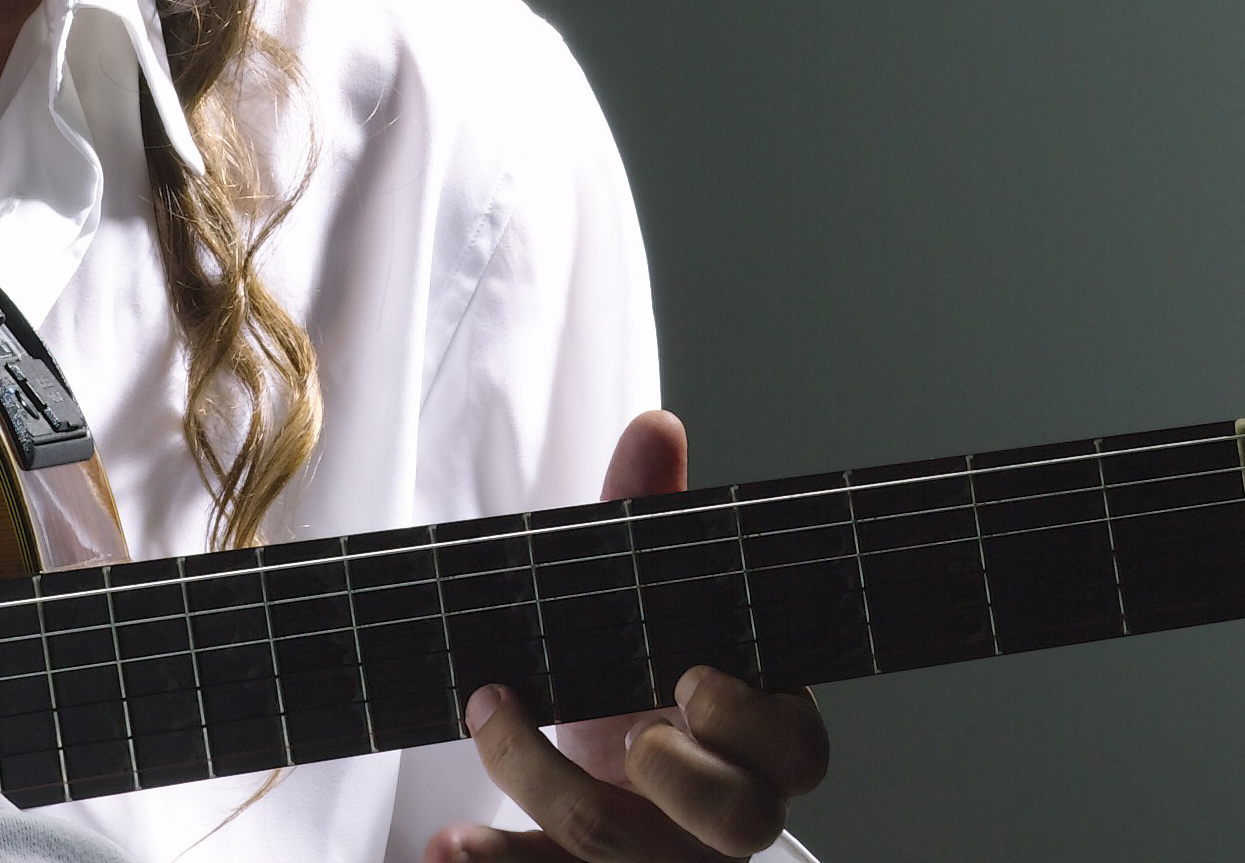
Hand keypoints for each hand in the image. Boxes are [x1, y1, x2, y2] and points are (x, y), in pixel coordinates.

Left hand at [428, 411, 830, 859]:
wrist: (602, 765)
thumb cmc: (640, 673)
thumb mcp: (645, 597)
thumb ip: (653, 519)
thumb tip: (655, 425)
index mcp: (764, 737)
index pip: (797, 748)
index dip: (751, 722)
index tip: (690, 675)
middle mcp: (729, 810)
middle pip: (735, 820)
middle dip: (678, 777)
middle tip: (626, 735)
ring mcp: (668, 859)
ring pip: (630, 859)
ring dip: (550, 797)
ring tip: (488, 723)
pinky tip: (447, 847)